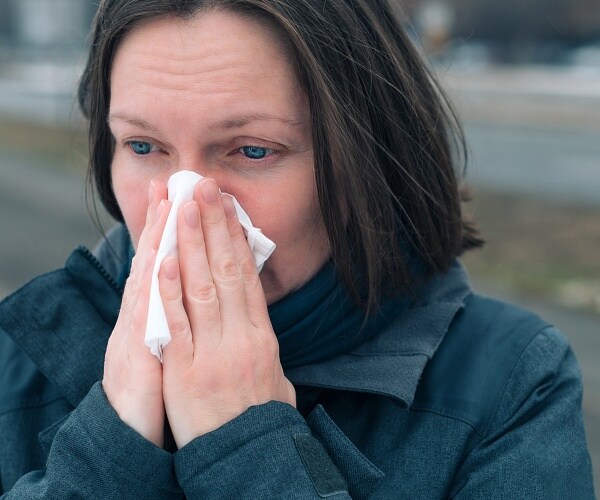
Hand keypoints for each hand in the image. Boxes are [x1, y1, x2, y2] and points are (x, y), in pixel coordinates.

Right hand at [102, 181, 169, 446]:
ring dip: (157, 241)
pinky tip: (157, 262)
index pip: (164, 263)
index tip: (181, 197)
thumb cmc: (152, 390)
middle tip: (173, 183)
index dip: (172, 231)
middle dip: (165, 222)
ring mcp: (135, 333)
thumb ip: (176, 317)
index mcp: (152, 313)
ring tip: (167, 204)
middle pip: (154, 261)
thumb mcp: (168, 346)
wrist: (129, 433)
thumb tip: (193, 292)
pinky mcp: (135, 357)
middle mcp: (141, 317)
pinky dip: (153, 290)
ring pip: (147, 279)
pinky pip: (146, 321)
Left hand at [159, 178, 295, 447]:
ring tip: (184, 207)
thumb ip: (265, 347)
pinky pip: (177, 324)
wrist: (250, 458)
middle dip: (214, 227)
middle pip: (227, 272)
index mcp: (262, 336)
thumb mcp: (276, 377)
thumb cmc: (261, 419)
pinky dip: (170, 290)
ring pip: (203, 287)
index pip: (248, 277)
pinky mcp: (185, 370)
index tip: (227, 209)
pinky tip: (164, 259)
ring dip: (192, 244)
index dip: (236, 240)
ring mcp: (213, 351)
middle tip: (204, 188)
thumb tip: (261, 322)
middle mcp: (241, 336)